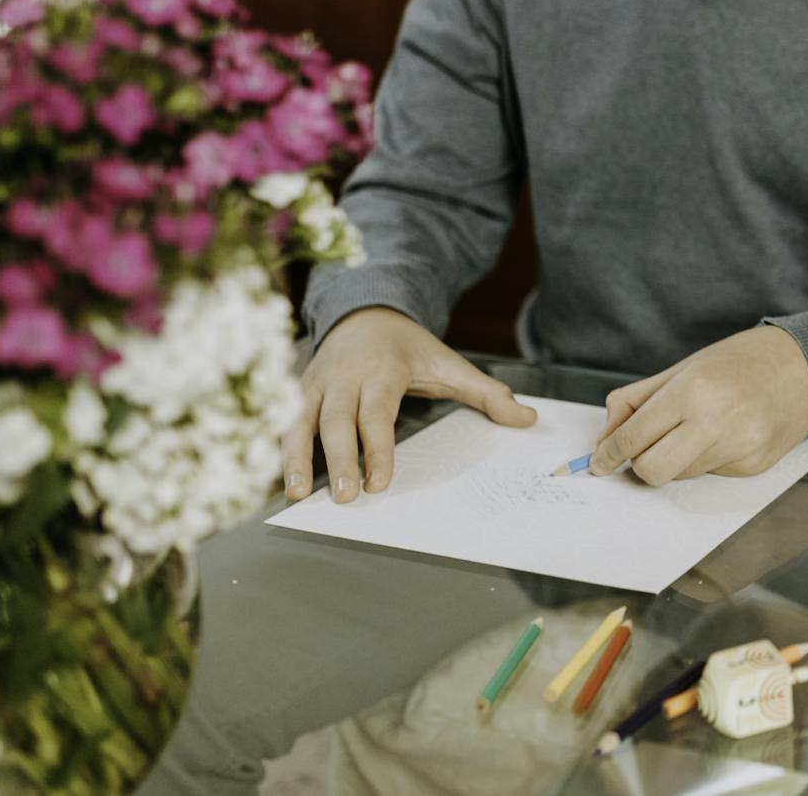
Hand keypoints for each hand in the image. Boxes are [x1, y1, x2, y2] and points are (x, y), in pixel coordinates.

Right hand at [282, 307, 536, 502]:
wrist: (365, 310)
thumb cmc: (410, 347)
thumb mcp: (450, 363)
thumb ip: (487, 393)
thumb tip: (529, 418)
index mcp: (382, 370)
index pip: (377, 413)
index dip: (377, 448)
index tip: (379, 482)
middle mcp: (344, 376)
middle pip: (336, 420)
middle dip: (338, 459)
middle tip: (343, 497)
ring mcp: (316, 383)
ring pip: (300, 421)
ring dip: (295, 458)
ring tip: (294, 494)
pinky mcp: (297, 391)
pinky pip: (284, 422)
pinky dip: (280, 450)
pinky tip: (279, 480)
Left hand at [591, 325, 807, 483]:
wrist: (805, 367)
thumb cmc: (740, 362)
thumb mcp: (683, 367)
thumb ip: (638, 400)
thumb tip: (607, 436)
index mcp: (692, 391)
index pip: (634, 437)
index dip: (610, 453)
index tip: (601, 461)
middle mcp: (716, 422)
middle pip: (653, 471)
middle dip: (640, 465)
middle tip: (644, 449)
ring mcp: (738, 448)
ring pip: (681, 475)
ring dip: (677, 458)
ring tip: (699, 428)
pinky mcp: (753, 466)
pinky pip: (711, 473)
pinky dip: (707, 458)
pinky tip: (726, 434)